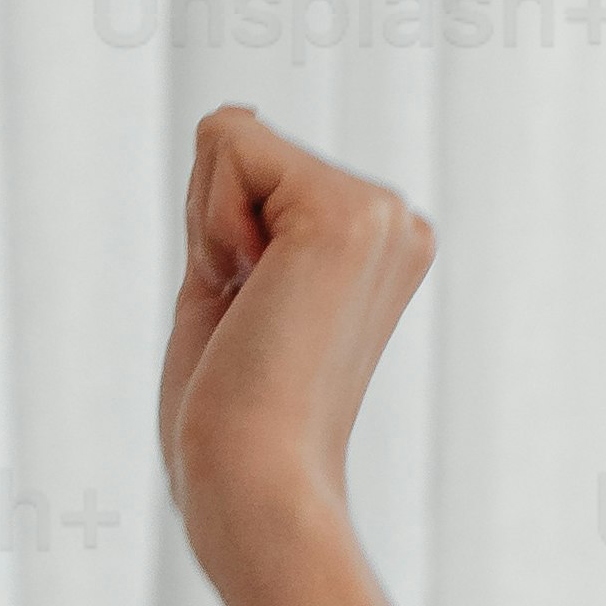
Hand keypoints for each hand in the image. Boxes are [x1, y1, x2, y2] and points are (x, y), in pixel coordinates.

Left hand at [156, 105, 433, 587]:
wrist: (254, 491)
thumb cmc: (228, 421)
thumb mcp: (228, 288)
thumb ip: (234, 210)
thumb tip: (233, 114)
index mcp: (381, 243)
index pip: (251, 170)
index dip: (215, 243)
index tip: (252, 325)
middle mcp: (397, 220)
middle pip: (239, 144)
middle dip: (209, 231)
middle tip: (249, 327)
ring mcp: (381, 214)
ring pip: (230, 139)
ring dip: (208, 233)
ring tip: (255, 319)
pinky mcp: (347, 215)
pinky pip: (227, 143)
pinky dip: (209, 225)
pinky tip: (254, 298)